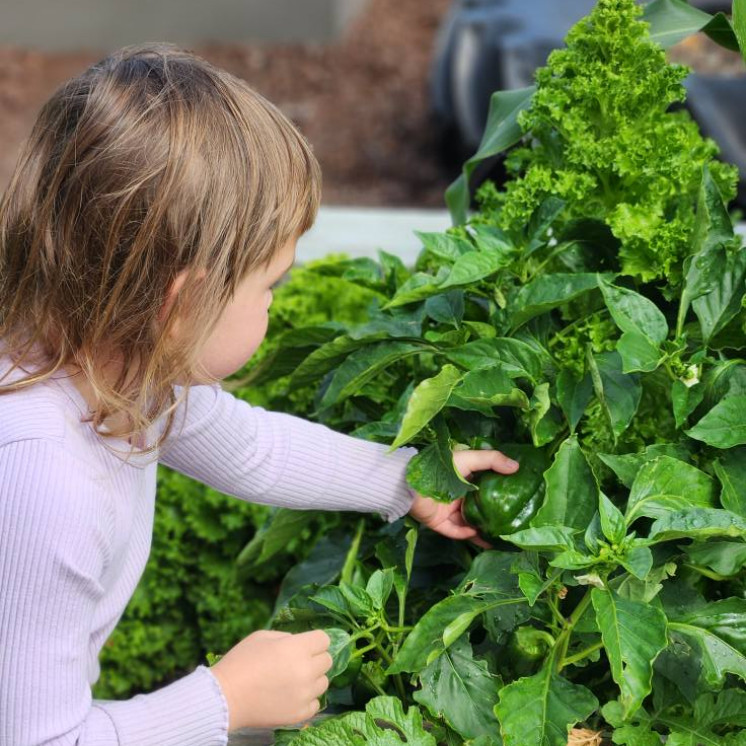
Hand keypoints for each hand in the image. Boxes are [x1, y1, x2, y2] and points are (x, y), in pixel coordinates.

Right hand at [210, 629, 331, 730]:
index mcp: (298, 648)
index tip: (307, 644)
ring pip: (323, 682)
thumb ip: (287, 637)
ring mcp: (304, 694)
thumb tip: (301, 643)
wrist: (225, 697)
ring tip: (293, 680)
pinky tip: (292, 696)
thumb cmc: (241, 661)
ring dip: (313, 679)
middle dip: (315, 658)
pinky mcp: (299, 714)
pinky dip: (307, 699)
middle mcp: (306, 671)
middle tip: (298, 662)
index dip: (315, 640)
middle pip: (327, 660)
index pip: (324, 639)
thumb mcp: (263, 637)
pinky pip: (315, 704)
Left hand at [407, 449, 519, 548]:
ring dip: (483, 530)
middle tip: (513, 523)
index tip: (517, 499)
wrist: (412, 484)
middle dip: (493, 516)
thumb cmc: (441, 468)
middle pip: (479, 508)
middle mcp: (459, 496)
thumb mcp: (469, 459)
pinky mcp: (440, 523)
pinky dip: (468, 535)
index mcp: (465, 480)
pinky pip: (456, 532)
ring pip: (470, 523)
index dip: (500, 494)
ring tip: (501, 537)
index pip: (485, 488)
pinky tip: (480, 536)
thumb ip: (492, 460)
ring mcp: (449, 510)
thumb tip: (517, 466)